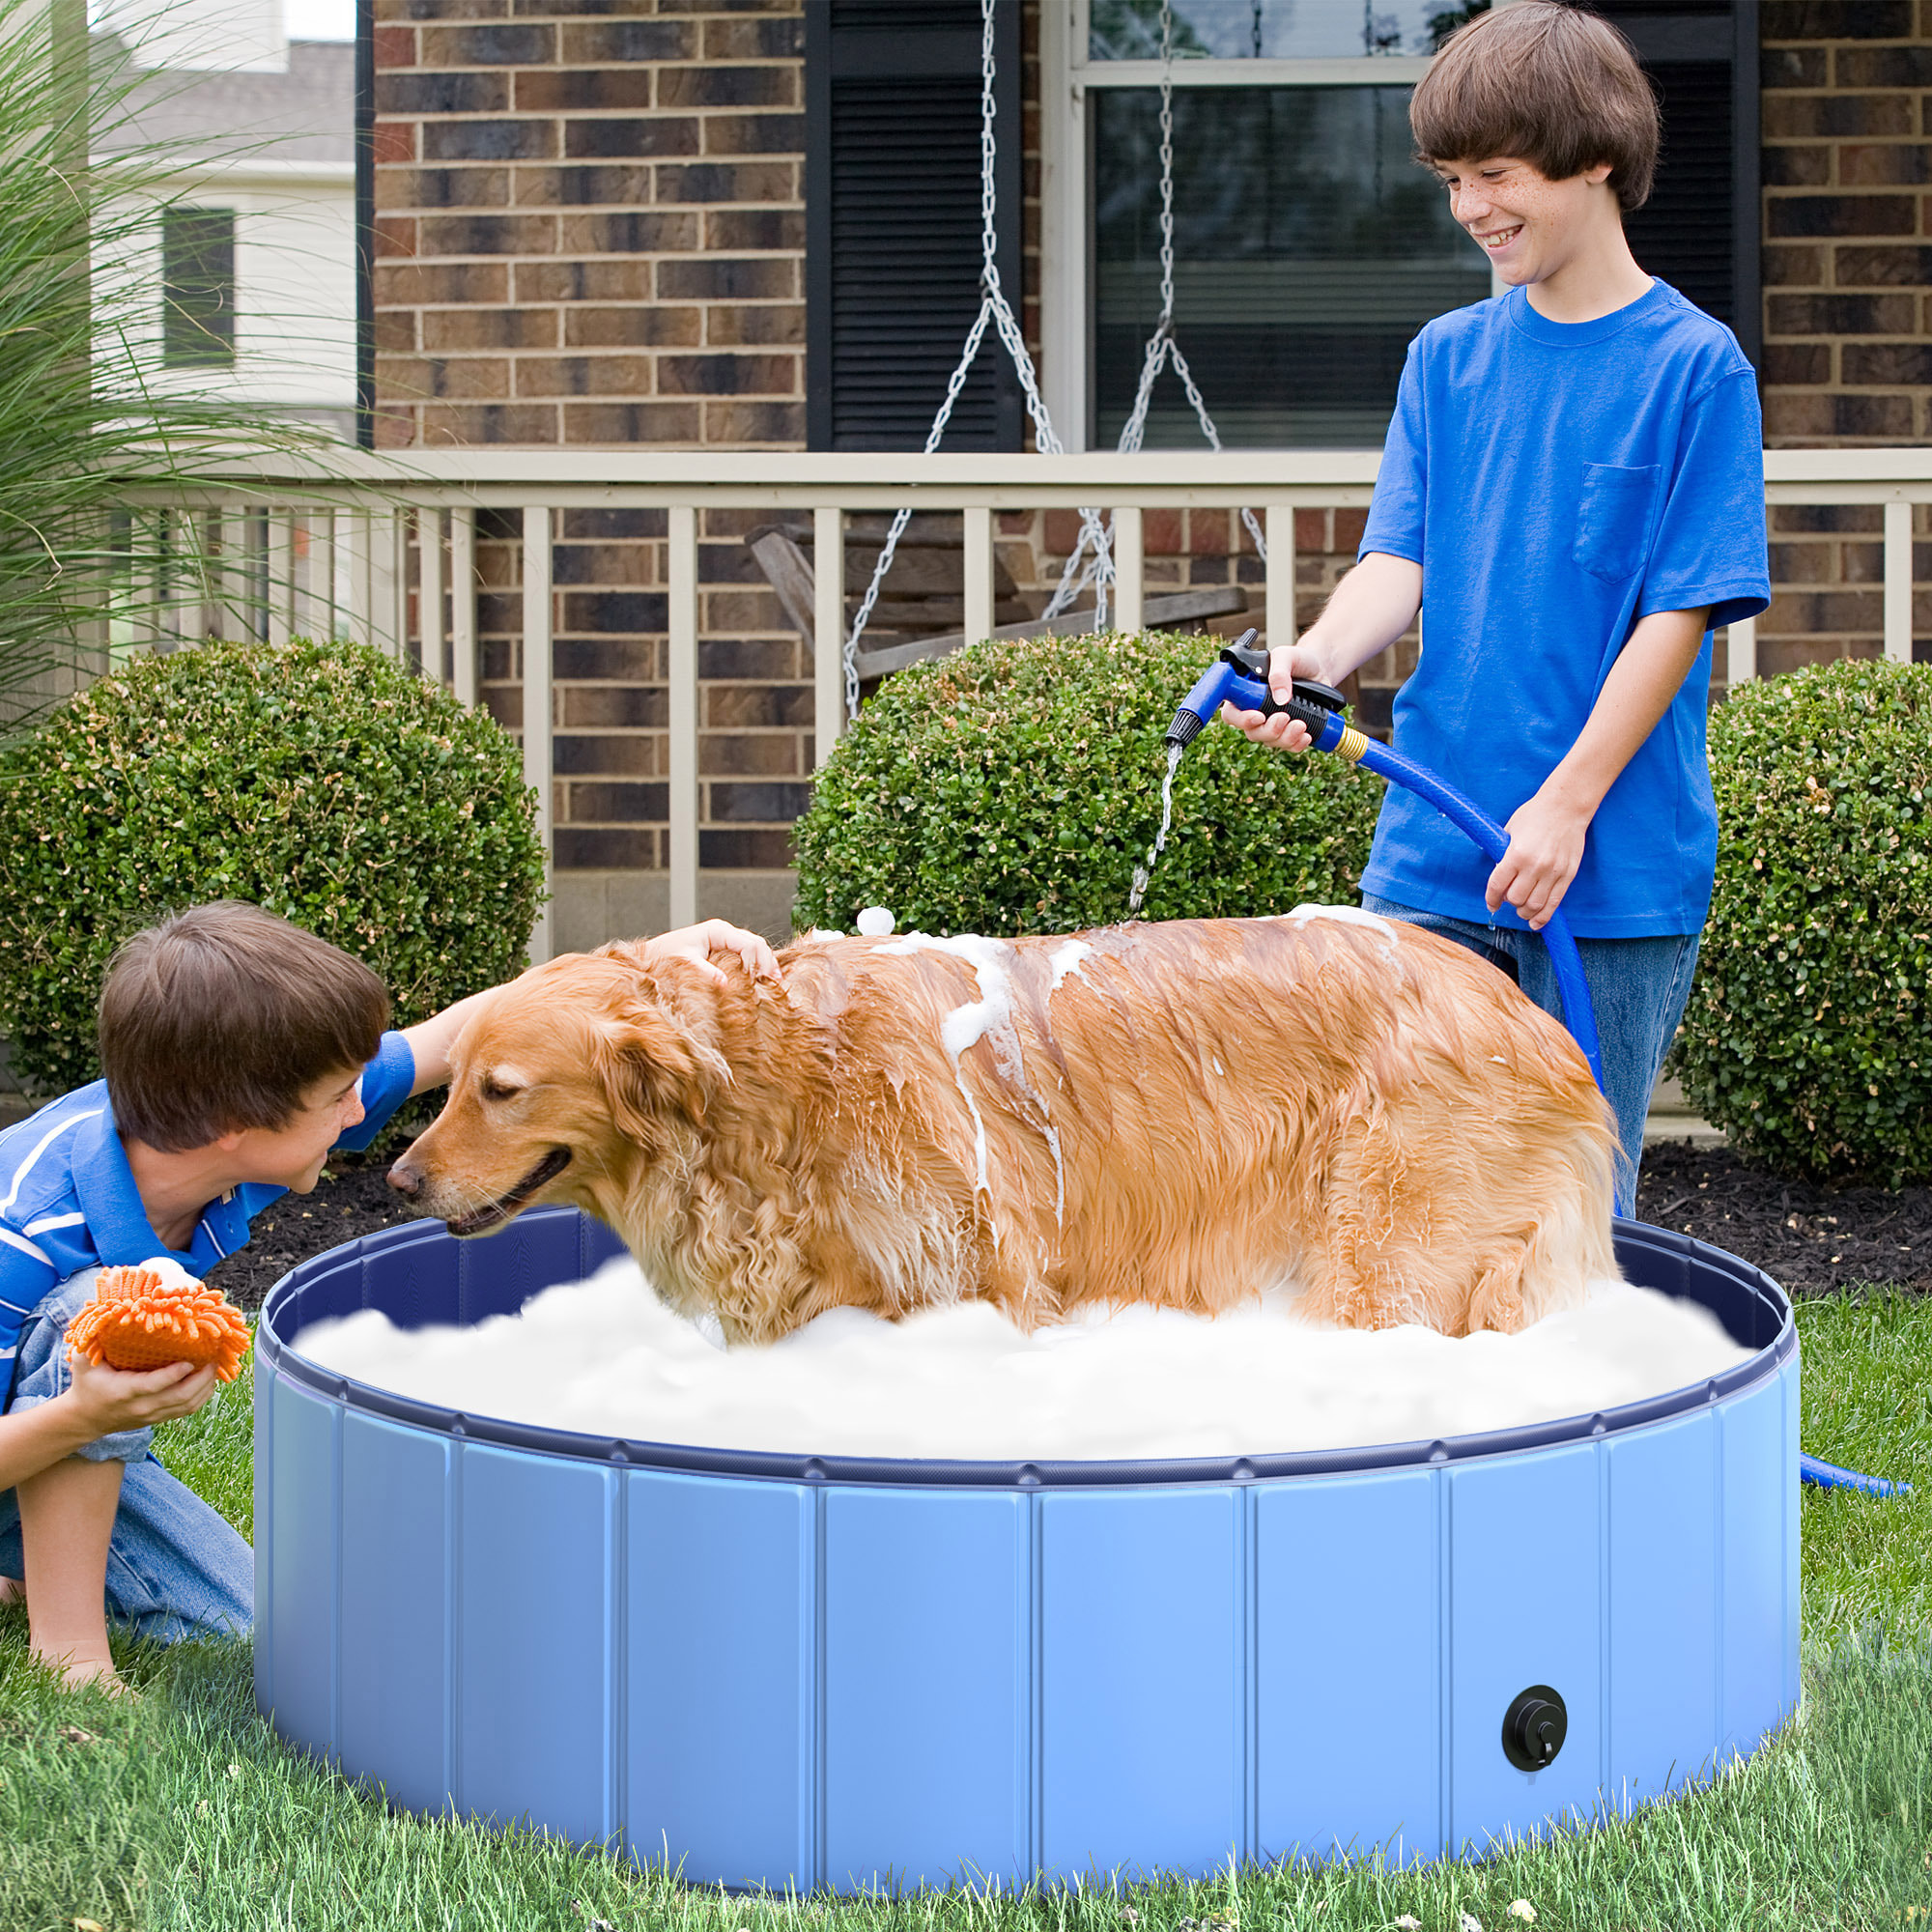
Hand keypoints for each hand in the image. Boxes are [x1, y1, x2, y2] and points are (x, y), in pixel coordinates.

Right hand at [63, 1352, 217, 1435]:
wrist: (84, 1419)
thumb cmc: (86, 1384)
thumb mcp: (85, 1361)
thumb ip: (94, 1340)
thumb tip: (109, 1311)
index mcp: (123, 1391)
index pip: (154, 1385)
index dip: (174, 1374)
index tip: (189, 1361)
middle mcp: (141, 1406)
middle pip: (179, 1397)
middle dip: (201, 1379)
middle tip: (212, 1360)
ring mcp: (151, 1415)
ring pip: (187, 1406)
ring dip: (206, 1387)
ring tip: (213, 1367)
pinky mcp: (158, 1419)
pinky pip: (186, 1411)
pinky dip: (202, 1396)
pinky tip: (207, 1380)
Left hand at [645, 919, 781, 985]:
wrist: (651, 957)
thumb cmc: (664, 957)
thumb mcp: (685, 964)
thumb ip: (705, 972)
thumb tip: (725, 983)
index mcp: (718, 930)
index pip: (749, 944)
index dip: (758, 964)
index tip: (759, 984)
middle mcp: (725, 933)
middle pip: (757, 945)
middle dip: (768, 964)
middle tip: (775, 985)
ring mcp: (726, 941)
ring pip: (756, 950)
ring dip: (766, 966)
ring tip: (775, 984)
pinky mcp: (725, 951)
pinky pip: (748, 956)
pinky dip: (758, 967)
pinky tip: (764, 980)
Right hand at [1220, 642, 1329, 751]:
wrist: (1319, 669)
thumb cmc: (1298, 660)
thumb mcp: (1287, 656)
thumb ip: (1279, 672)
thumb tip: (1281, 699)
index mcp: (1246, 693)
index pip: (1232, 712)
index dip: (1241, 719)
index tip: (1258, 716)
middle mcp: (1255, 711)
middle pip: (1252, 732)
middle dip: (1268, 730)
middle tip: (1285, 717)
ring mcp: (1272, 723)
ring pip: (1270, 741)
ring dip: (1285, 738)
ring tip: (1302, 725)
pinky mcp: (1288, 731)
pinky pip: (1288, 746)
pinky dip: (1296, 744)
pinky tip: (1306, 737)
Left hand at [1485, 789, 1591, 929]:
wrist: (1566, 807)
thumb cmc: (1534, 815)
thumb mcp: (1510, 832)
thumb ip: (1503, 855)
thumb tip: (1497, 876)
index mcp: (1516, 855)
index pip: (1497, 886)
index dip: (1491, 899)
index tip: (1491, 904)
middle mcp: (1534, 866)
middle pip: (1516, 899)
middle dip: (1509, 902)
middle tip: (1509, 898)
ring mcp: (1553, 872)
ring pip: (1534, 906)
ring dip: (1524, 912)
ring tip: (1522, 910)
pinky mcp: (1568, 875)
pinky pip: (1554, 903)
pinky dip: (1543, 917)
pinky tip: (1536, 922)